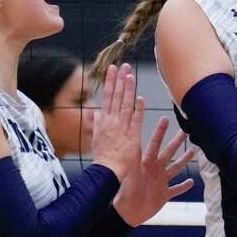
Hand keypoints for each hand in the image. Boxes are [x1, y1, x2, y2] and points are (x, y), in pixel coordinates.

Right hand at [92, 64, 144, 180]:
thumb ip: (97, 123)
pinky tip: (140, 99)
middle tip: (122, 65)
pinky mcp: (131, 136)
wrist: (107, 171)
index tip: (112, 69)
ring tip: (130, 75)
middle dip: (119, 80)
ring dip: (128, 90)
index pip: (107, 96)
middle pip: (115, 97)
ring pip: (125, 105)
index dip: (110, 82)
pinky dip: (138, 110)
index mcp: (103, 120)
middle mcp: (111, 121)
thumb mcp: (96, 137)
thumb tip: (96, 112)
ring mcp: (121, 128)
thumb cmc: (103, 156)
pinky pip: (135, 121)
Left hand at [112, 119, 195, 226]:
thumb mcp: (131, 173)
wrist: (126, 213)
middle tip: (185, 131)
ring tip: (193, 151)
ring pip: (176, 169)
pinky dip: (183, 187)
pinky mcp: (164, 195)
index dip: (160, 131)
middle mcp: (156, 170)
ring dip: (184, 160)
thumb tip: (132, 141)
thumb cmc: (125, 193)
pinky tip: (191, 182)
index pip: (155, 143)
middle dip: (177, 142)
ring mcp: (161, 182)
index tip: (165, 118)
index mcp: (147, 163)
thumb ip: (134, 159)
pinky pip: (176, 189)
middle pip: (169, 153)